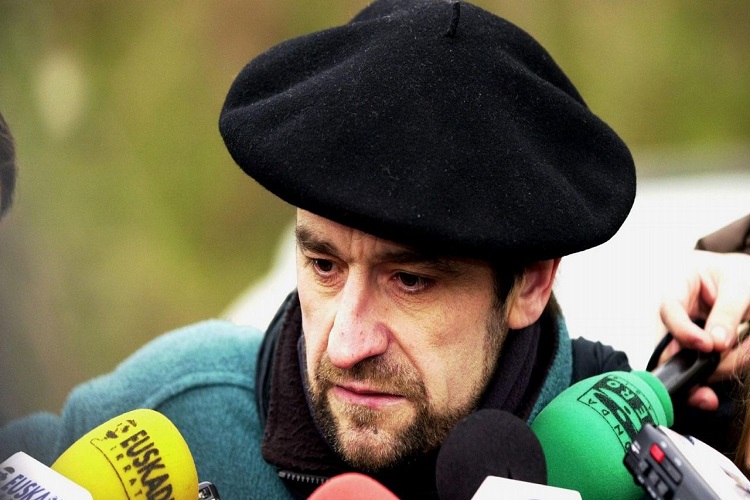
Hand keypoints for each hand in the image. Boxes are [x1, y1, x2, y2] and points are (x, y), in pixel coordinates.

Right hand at [658, 250, 749, 409]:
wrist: (744, 279)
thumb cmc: (739, 273)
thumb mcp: (740, 285)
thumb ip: (727, 312)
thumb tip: (717, 344)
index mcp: (678, 285)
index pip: (668, 310)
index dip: (683, 331)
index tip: (708, 345)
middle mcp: (674, 312)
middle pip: (669, 345)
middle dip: (697, 362)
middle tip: (728, 363)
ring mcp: (683, 332)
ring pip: (685, 362)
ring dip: (716, 366)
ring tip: (745, 350)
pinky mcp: (694, 348)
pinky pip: (700, 366)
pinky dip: (720, 368)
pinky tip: (736, 360)